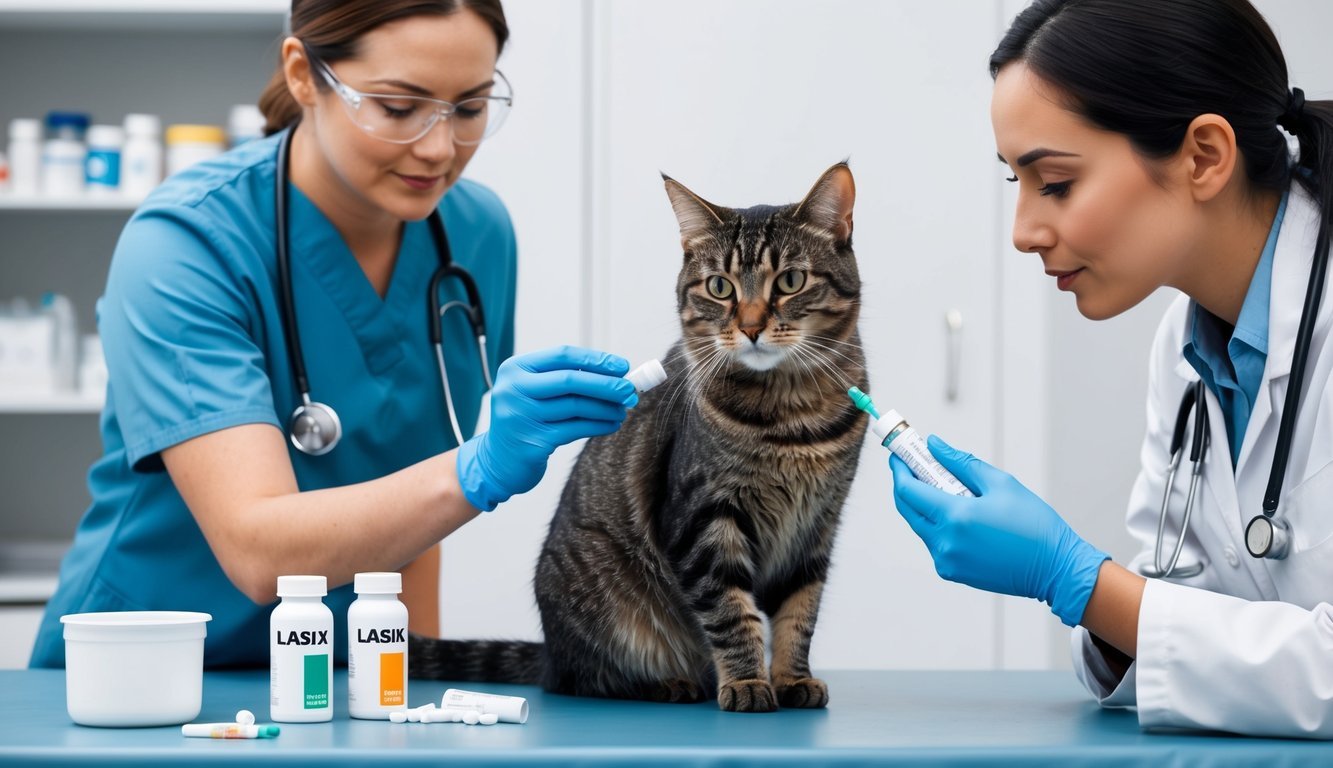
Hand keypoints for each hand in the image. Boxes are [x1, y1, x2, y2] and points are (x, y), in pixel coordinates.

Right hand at [457, 345, 636, 510]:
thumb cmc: (525, 419)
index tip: (622, 366)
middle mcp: (514, 390)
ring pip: (576, 407)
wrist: (497, 460)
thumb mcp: (534, 391)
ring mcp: (521, 417)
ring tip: (623, 409)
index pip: (562, 356)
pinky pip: (575, 429)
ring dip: (606, 407)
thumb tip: (614, 374)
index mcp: (514, 369)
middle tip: (630, 390)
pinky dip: (598, 425)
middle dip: (606, 384)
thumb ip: (564, 379)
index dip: (596, 360)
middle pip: (570, 380)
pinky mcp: (533, 443)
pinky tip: (611, 424)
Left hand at [889, 435, 1108, 625]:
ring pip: (920, 526)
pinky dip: (937, 525)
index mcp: (955, 517)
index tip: (899, 455)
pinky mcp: (952, 573)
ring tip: (945, 488)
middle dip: (906, 485)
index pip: (908, 490)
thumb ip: (960, 463)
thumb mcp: (1000, 483)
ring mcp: (946, 561)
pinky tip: (958, 515)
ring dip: (924, 505)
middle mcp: (944, 542)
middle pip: (907, 509)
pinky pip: (934, 543)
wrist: (1055, 568)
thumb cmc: (1033, 524)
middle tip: (914, 466)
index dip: (900, 469)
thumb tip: (933, 445)